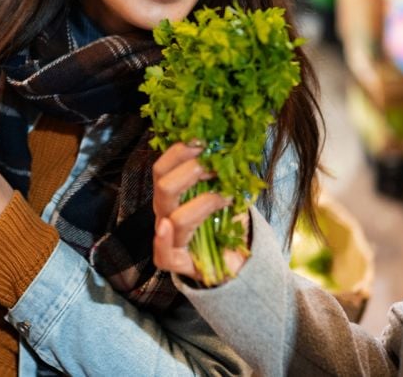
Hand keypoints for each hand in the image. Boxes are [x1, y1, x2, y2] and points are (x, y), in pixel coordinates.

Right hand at [151, 142, 247, 282]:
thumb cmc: (229, 223)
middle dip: (191, 171)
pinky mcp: (175, 262)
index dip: (179, 152)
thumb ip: (224, 172)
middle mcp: (166, 213)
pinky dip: (163, 240)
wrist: (239, 260)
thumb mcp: (227, 190)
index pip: (163, 168)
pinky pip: (162, 252)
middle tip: (216, 166)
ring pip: (174, 217)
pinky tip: (168, 227)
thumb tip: (230, 143)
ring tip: (226, 197)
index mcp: (173, 194)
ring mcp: (169, 238)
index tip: (203, 141)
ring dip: (205, 203)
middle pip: (164, 187)